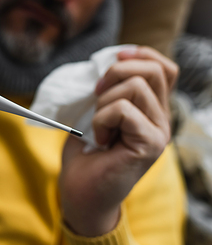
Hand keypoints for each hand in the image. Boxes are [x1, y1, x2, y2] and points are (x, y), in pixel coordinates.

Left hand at [59, 46, 178, 236]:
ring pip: (135, 87)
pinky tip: (100, 140)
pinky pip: (123, 110)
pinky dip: (101, 119)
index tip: (115, 55)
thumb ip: (109, 89)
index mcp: (151, 108)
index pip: (164, 68)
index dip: (141, 54)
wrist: (81, 191)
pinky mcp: (151, 145)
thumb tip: (105, 62)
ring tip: (98, 127)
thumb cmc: (86, 153)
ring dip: (104, 102)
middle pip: (153, 70)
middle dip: (116, 71)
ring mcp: (159, 132)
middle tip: (96, 94)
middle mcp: (161, 119)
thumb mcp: (96, 111)